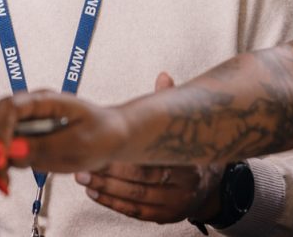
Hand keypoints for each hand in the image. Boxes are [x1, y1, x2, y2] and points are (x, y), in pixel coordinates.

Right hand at [0, 89, 129, 173]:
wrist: (111, 138)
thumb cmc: (101, 133)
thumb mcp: (79, 142)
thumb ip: (47, 146)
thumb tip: (15, 151)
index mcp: (44, 100)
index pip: (11, 107)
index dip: (2, 129)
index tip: (4, 152)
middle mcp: (30, 112)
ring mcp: (26, 128)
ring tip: (3, 181)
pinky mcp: (26, 145)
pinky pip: (6, 155)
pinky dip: (1, 168)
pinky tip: (5, 181)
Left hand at [75, 73, 224, 223]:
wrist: (210, 185)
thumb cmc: (188, 152)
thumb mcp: (183, 130)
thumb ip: (170, 106)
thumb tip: (163, 76)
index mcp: (189, 163)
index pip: (153, 162)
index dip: (124, 157)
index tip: (101, 149)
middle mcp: (185, 186)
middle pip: (141, 182)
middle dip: (108, 174)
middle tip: (82, 167)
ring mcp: (176, 205)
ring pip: (135, 198)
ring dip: (105, 188)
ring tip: (83, 177)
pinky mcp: (165, 217)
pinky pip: (135, 211)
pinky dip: (113, 202)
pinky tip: (94, 192)